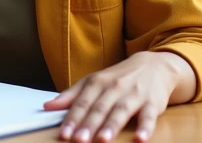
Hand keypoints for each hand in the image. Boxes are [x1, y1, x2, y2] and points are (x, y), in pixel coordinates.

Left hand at [44, 51, 194, 142]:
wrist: (154, 65)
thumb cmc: (118, 78)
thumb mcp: (93, 81)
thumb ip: (71, 95)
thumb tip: (47, 107)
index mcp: (97, 82)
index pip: (82, 103)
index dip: (72, 119)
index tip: (63, 134)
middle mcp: (114, 87)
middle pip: (99, 108)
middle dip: (88, 125)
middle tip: (78, 140)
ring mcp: (134, 95)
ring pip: (120, 112)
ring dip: (111, 126)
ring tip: (102, 140)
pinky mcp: (153, 103)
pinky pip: (149, 117)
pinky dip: (145, 128)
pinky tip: (140, 139)